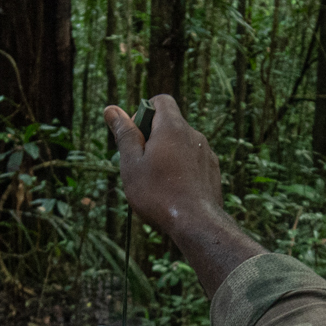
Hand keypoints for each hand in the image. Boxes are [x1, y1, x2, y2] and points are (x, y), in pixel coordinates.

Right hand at [104, 96, 264, 298]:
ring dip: (168, 155)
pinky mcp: (213, 171)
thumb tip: (112, 109)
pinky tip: (174, 192)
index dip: (144, 111)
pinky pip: (193, 161)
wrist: (197, 224)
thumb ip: (124, 134)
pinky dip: (182, 169)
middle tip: (140, 164)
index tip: (135, 134)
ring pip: (182, 145)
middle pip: (170, 124)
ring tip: (157, 183)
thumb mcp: (132, 163)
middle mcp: (194, 135)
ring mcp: (207, 153)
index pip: (161, 101)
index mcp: (173, 127)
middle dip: (153, 138)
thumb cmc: (158, 194)